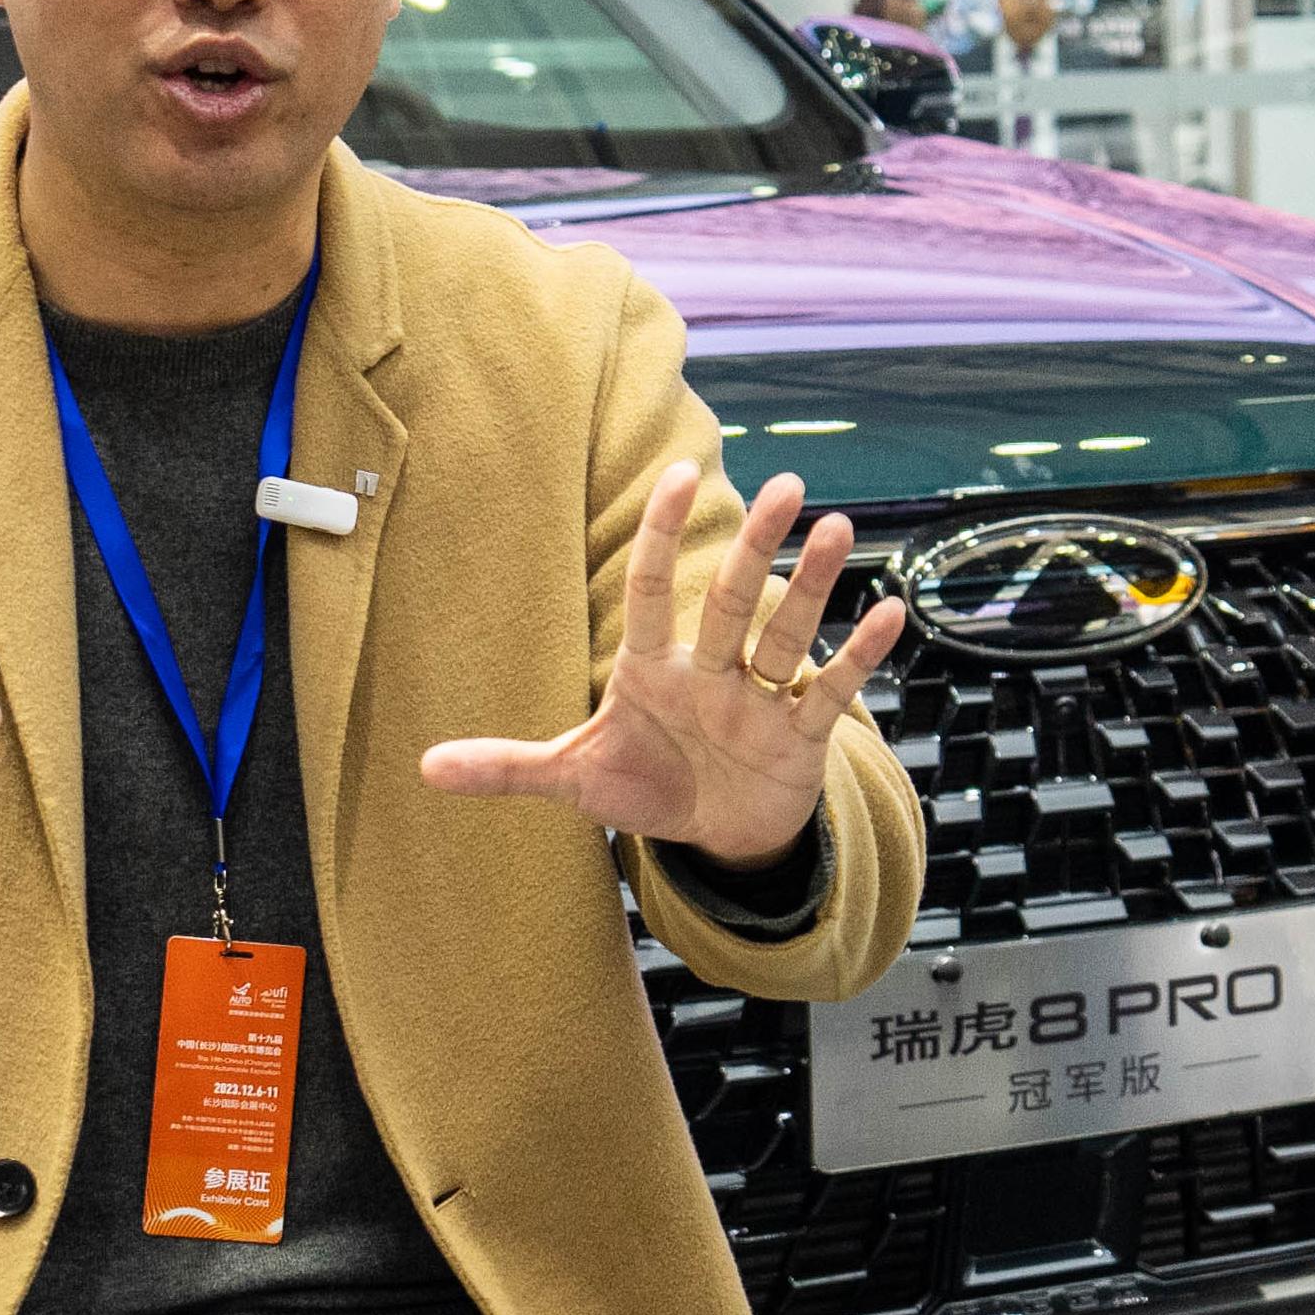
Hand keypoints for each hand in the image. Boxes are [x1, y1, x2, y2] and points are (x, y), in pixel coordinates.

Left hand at [420, 464, 906, 859]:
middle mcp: (709, 672)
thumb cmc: (647, 789)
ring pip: (786, 634)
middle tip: (789, 487)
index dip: (662, 536)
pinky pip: (830, 691)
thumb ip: (507, 768)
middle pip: (732, 600)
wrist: (715, 838)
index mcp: (652, 671)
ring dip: (811, 586)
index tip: (677, 477)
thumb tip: (425, 767)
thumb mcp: (575, 779)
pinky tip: (889, 613)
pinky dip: (859, 656)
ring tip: (839, 528)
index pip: (652, 590)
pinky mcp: (798, 737)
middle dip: (757, 545)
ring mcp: (758, 700)